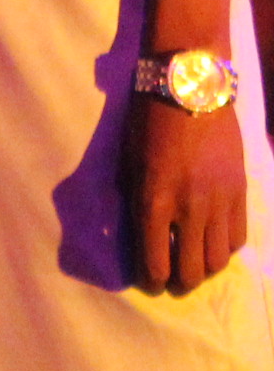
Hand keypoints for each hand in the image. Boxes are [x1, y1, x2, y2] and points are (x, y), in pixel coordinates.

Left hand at [127, 87, 251, 294]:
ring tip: (195, 264)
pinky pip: (238, 237)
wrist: (190, 88)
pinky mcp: (241, 192)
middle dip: (179, 282)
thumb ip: (135, 197)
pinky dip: (225, 247)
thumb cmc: (147, 119)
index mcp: (153, 199)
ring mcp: (219, 202)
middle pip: (191, 270)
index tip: (149, 282)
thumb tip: (139, 230)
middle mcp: (189, 208)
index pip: (154, 260)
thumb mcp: (128, 159)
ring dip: (205, 269)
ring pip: (219, 260)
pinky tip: (214, 241)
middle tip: (172, 280)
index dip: (151, 279)